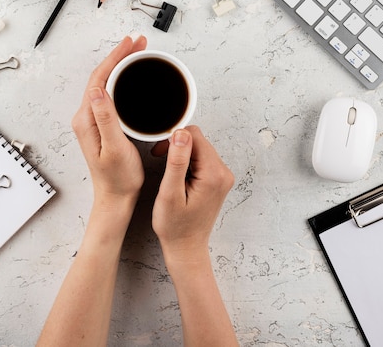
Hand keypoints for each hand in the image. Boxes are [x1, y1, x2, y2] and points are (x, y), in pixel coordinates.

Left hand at [72, 36, 147, 231]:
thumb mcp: (114, 148)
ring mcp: (92, 121)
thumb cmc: (118, 178)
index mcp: (86, 120)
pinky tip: (132, 79)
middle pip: (101, 77)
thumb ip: (105, 119)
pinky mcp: (102, 125)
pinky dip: (122, 81)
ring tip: (137, 54)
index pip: (99, 79)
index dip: (116, 58)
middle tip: (139, 43)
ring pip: (105, 84)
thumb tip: (98, 89)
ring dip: (120, 66)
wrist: (115, 198)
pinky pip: (110, 95)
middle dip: (120, 56)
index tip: (131, 44)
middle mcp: (86, 117)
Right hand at [152, 126, 233, 262]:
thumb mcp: (169, 193)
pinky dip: (188, 163)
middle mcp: (224, 173)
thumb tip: (180, 134)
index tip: (159, 154)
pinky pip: (202, 160)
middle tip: (161, 162)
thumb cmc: (175, 226)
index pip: (194, 136)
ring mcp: (223, 177)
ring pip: (200, 149)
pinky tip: (179, 178)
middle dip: (177, 146)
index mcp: (214, 174)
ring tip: (170, 174)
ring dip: (182, 155)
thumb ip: (176, 161)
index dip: (173, 139)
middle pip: (198, 141)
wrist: (186, 247)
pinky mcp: (218, 180)